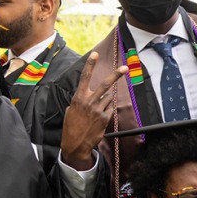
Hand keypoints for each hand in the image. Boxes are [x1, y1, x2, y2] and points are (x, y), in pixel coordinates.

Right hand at [60, 52, 126, 169]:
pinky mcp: (105, 118)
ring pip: (108, 98)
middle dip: (116, 75)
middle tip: (125, 68)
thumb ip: (80, 100)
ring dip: (105, 101)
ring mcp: (98, 109)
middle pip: (105, 84)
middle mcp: (89, 101)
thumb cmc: (72, 126)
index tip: (95, 54)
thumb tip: (89, 95)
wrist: (76, 143)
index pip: (85, 77)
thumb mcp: (71, 110)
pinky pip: (110, 109)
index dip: (90, 64)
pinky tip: (99, 119)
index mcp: (79, 97)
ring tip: (96, 112)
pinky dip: (107, 111)